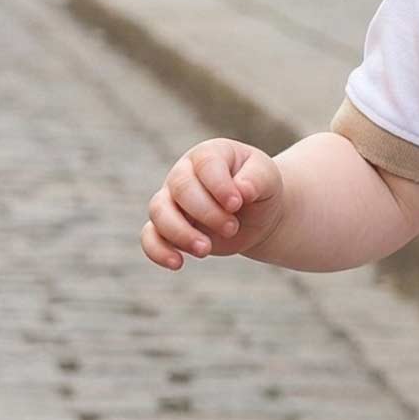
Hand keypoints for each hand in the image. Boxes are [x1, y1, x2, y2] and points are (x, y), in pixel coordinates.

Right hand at [142, 139, 284, 269]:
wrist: (258, 214)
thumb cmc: (259, 190)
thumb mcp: (268, 179)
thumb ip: (257, 179)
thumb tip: (242, 190)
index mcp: (209, 156)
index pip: (206, 165)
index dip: (219, 186)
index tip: (237, 204)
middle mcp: (184, 173)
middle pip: (180, 188)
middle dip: (207, 213)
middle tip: (232, 228)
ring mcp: (172, 200)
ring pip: (159, 211)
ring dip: (181, 233)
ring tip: (206, 250)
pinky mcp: (167, 227)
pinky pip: (150, 237)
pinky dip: (158, 251)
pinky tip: (177, 264)